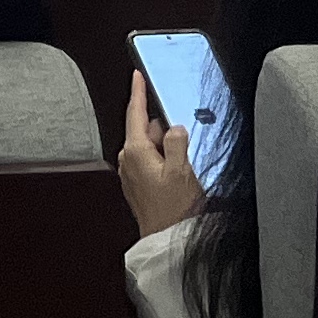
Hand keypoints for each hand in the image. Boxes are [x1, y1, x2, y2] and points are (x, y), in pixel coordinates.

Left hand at [119, 72, 201, 235]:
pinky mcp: (140, 186)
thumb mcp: (183, 171)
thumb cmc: (174, 211)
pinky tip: (182, 172)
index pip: (135, 112)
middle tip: (186, 131)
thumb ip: (177, 142)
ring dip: (167, 147)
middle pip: (146, 130)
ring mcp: (132, 174)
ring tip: (188, 159)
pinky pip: (153, 162)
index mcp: (135, 151)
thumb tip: (175, 127)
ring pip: (152, 148)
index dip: (138, 91)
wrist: (169, 243)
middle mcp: (128, 160)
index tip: (138, 74)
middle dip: (164, 128)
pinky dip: (165, 160)